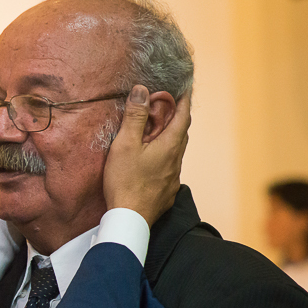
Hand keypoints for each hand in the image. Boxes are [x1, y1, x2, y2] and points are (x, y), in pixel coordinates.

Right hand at [103, 86, 190, 225]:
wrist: (130, 220)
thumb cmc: (125, 182)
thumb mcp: (125, 145)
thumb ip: (134, 117)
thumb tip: (142, 91)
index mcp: (170, 145)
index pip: (183, 115)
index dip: (183, 99)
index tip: (182, 86)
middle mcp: (177, 160)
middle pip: (180, 132)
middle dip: (174, 116)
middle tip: (162, 107)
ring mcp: (173, 177)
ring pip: (174, 151)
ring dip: (167, 137)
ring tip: (153, 133)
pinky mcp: (166, 191)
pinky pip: (168, 167)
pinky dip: (162, 156)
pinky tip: (149, 162)